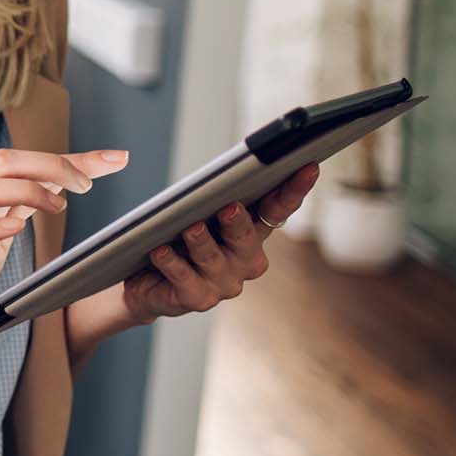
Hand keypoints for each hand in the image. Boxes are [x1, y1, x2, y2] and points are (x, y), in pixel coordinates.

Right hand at [0, 148, 128, 365]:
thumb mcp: (2, 231)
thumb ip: (28, 204)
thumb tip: (66, 182)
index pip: (29, 162)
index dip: (74, 158)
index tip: (116, 158)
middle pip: (3, 161)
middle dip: (49, 164)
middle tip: (86, 185)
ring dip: (24, 190)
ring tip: (57, 205)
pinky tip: (17, 228)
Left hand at [120, 162, 320, 322]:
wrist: (148, 283)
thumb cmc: (175, 238)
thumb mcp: (189, 209)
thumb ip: (196, 188)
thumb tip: (152, 157)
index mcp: (251, 231)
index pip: (277, 209)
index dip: (293, 190)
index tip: (308, 167)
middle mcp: (244, 259)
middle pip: (246, 238)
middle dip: (239, 222)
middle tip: (230, 207)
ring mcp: (223, 282)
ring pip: (214, 259)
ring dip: (202, 242)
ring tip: (191, 227)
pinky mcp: (197, 298)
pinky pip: (185, 279)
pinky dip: (172, 264)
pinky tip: (161, 251)